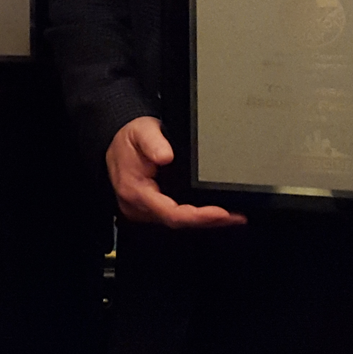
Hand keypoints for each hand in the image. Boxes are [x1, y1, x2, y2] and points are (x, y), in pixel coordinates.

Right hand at [105, 116, 244, 227]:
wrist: (116, 139)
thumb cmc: (129, 138)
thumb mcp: (141, 131)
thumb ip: (153, 142)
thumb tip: (166, 155)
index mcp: (134, 189)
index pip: (169, 212)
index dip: (197, 216)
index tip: (220, 212)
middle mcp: (137, 205)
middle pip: (177, 221)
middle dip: (208, 220)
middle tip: (236, 217)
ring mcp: (143, 209)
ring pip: (178, 222)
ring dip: (205, 220)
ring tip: (232, 217)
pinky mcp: (151, 208)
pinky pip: (175, 217)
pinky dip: (196, 216)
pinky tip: (214, 214)